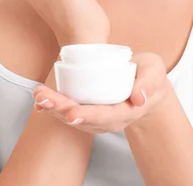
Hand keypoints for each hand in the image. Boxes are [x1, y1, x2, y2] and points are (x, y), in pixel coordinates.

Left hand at [31, 52, 169, 133]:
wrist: (147, 85)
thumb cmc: (150, 76)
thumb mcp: (155, 72)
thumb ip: (149, 82)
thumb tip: (139, 96)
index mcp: (127, 111)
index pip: (106, 116)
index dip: (88, 115)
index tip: (71, 113)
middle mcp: (110, 120)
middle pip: (84, 118)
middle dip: (61, 109)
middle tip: (42, 99)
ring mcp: (98, 118)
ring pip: (74, 117)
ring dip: (53, 107)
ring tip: (38, 95)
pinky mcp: (90, 110)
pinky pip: (70, 112)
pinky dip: (54, 107)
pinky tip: (40, 101)